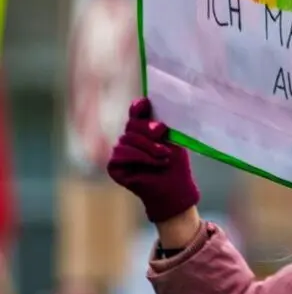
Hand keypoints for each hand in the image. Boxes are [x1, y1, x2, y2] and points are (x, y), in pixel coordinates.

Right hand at [107, 98, 199, 223]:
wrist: (174, 188)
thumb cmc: (176, 164)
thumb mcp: (172, 139)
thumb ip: (161, 123)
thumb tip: (151, 105)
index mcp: (145, 129)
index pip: (137, 113)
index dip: (139, 107)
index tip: (145, 104)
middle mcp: (130, 138)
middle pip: (132, 125)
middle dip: (148, 130)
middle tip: (163, 136)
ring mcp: (121, 152)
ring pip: (127, 139)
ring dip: (148, 147)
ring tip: (163, 157)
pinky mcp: (114, 166)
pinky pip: (121, 154)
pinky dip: (139, 157)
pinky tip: (152, 163)